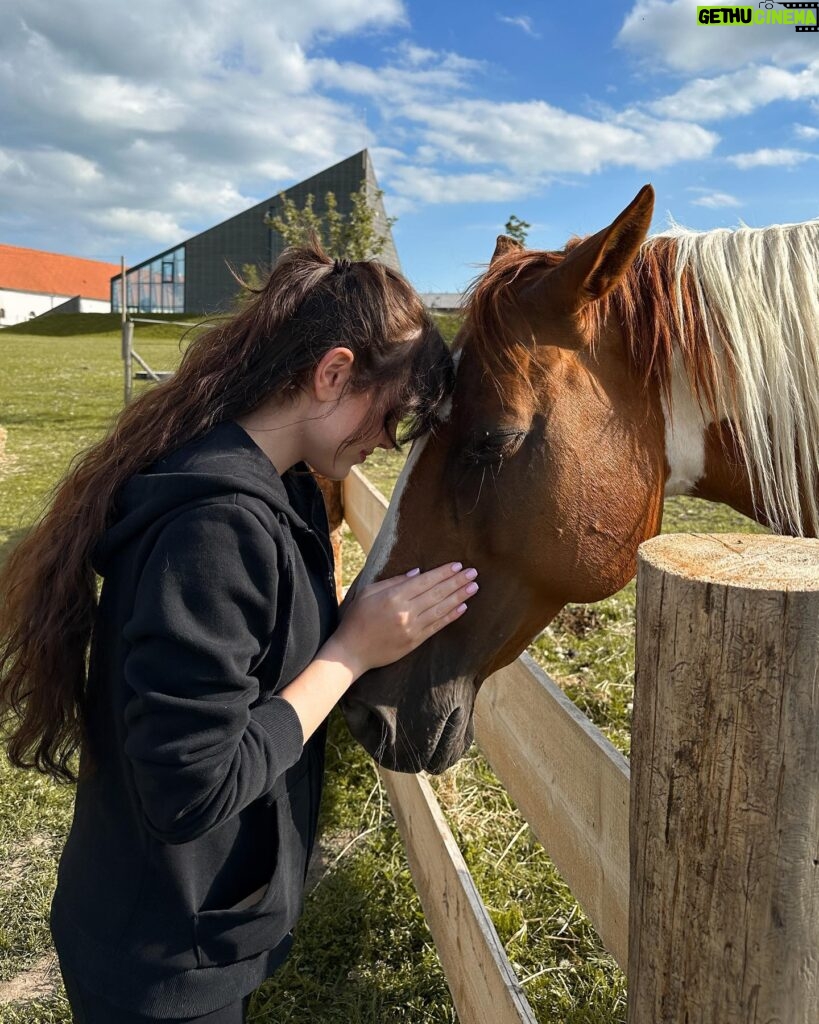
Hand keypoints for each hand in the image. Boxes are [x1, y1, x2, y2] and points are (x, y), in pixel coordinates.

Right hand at [334, 562, 478, 675]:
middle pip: (437, 593)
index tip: (458, 566)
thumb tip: (417, 573)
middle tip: (473, 573)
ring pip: (441, 609)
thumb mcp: (368, 592)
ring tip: (473, 587)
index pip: (425, 581)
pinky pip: (437, 627)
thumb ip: (393, 581)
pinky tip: (462, 607)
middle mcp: (406, 612)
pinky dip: (450, 616)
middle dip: (457, 582)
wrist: (351, 652)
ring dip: (459, 597)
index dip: (443, 573)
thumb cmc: (356, 619)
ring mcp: (412, 628)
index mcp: (393, 596)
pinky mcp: (414, 642)